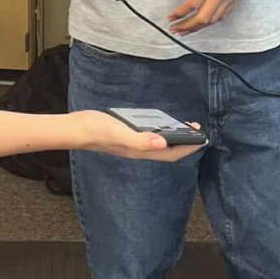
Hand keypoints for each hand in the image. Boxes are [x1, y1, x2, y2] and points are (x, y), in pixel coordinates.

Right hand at [71, 110, 202, 161]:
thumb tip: (163, 143)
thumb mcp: (119, 132)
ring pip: (159, 145)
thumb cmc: (97, 130)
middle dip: (184, 143)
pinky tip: (159, 125)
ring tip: (183, 128)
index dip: (188, 147)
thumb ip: (140, 140)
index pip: (171, 153)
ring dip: (173, 139)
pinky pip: (150, 138)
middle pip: (167, 151)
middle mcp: (139, 150)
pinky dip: (160, 134)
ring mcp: (132, 145)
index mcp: (140, 150)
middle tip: (196, 130)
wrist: (77, 129)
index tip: (203, 139)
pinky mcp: (127, 137)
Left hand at [166, 0, 269, 34]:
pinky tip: (203, 22)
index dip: (180, 13)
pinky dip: (210, 22)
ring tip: (185, 29)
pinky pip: (222, 15)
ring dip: (197, 27)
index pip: (192, 3)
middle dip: (186, 26)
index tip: (171, 16)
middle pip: (202, 17)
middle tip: (175, 28)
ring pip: (213, 20)